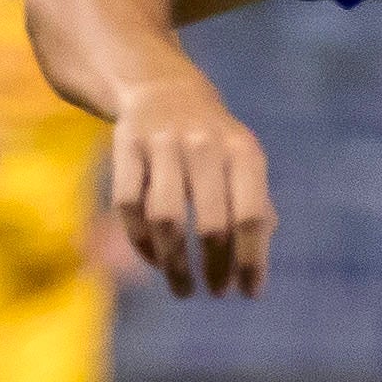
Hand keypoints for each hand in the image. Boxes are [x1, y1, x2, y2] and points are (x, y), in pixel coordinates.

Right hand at [105, 66, 274, 299]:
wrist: (163, 87)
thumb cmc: (214, 142)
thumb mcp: (244, 163)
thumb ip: (256, 208)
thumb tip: (253, 269)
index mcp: (243, 151)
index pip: (252, 216)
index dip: (251, 260)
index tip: (249, 293)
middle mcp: (205, 144)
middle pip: (211, 223)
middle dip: (215, 266)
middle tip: (216, 292)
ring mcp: (162, 143)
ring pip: (165, 218)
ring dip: (174, 263)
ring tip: (183, 288)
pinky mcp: (125, 145)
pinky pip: (128, 205)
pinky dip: (141, 241)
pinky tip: (154, 261)